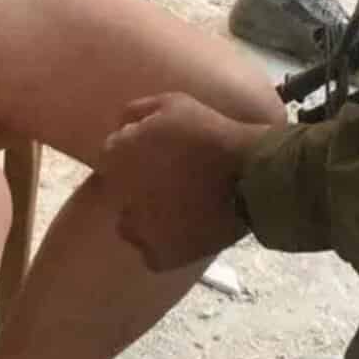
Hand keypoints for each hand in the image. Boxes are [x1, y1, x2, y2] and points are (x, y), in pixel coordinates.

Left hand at [100, 92, 266, 271]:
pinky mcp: (158, 254)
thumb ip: (136, 112)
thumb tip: (118, 125)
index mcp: (117, 155)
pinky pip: (150, 251)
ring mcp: (137, 228)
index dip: (132, 157)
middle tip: (170, 182)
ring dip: (145, 217)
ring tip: (176, 208)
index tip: (155, 157)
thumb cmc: (210, 133)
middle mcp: (118, 193)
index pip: (109, 158)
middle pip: (118, 192)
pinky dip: (162, 244)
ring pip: (129, 225)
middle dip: (137, 185)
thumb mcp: (173, 103)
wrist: (249, 174)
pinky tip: (184, 229)